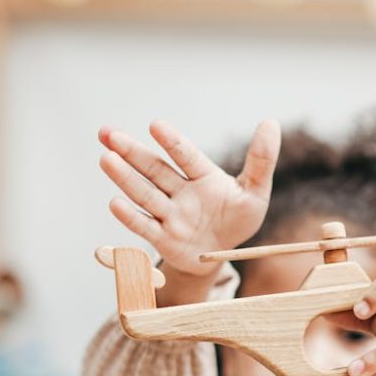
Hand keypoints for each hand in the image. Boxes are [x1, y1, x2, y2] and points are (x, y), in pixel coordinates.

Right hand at [98, 119, 280, 278]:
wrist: (220, 254)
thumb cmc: (237, 219)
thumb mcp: (255, 192)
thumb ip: (261, 160)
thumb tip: (270, 122)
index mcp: (203, 176)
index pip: (186, 156)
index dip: (172, 141)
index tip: (156, 125)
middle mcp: (181, 192)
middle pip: (154, 170)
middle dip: (132, 152)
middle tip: (108, 134)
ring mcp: (170, 214)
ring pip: (145, 194)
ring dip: (125, 178)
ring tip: (105, 158)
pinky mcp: (163, 238)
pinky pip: (145, 227)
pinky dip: (130, 217)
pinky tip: (114, 203)